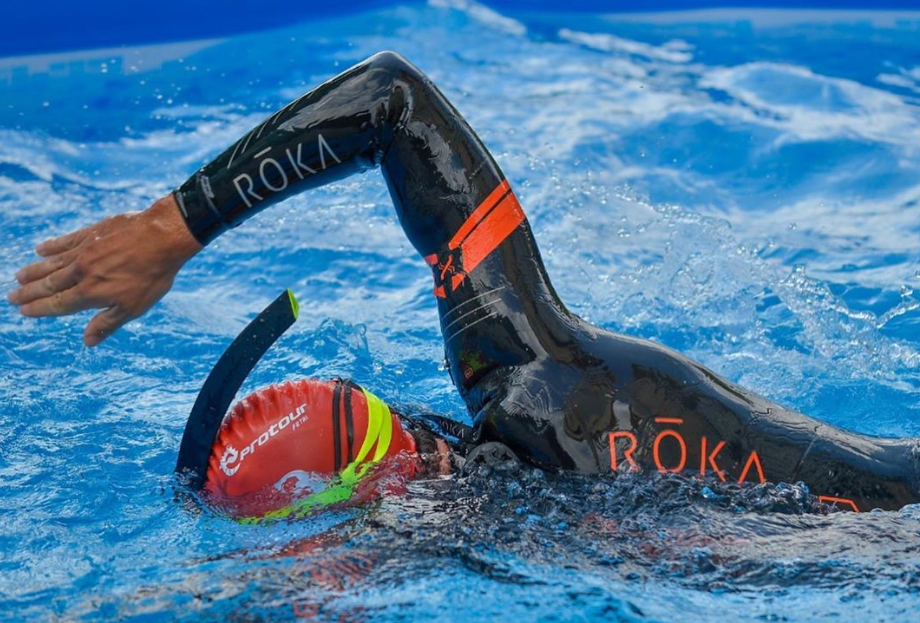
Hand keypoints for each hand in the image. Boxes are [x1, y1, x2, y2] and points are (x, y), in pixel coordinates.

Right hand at [8, 195, 201, 345]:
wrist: (163, 237)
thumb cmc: (153, 275)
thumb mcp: (134, 307)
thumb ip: (107, 323)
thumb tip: (87, 343)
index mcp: (91, 293)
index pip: (58, 304)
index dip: (40, 309)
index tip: (24, 311)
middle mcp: (81, 271)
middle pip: (50, 284)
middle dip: (30, 292)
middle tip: (12, 296)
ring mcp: (85, 250)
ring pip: (53, 263)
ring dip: (35, 270)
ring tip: (20, 276)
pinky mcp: (93, 233)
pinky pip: (66, 241)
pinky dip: (52, 245)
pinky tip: (41, 249)